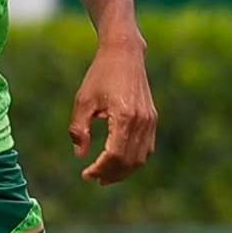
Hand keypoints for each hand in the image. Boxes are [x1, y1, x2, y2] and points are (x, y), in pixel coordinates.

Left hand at [69, 36, 156, 185]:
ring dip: (124, 171)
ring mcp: (150, 121)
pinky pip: (147, 148)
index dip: (100, 169)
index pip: (115, 155)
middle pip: (129, 161)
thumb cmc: (100, 75)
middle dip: (112, 175)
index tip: (86, 175)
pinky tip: (119, 162)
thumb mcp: (83, 101)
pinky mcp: (152, 119)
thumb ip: (79, 130)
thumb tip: (80, 155)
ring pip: (141, 158)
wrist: (124, 54)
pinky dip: (134, 160)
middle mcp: (141, 121)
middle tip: (94, 179)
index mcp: (124, 117)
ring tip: (106, 176)